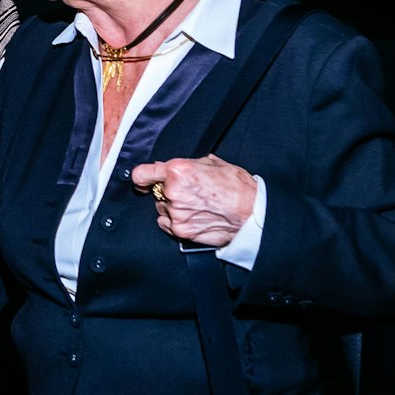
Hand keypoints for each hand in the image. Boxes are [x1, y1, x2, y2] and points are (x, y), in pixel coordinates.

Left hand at [131, 154, 256, 247]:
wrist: (252, 213)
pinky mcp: (181, 231)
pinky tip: (192, 216)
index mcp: (178, 171)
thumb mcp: (212, 163)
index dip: (143, 177)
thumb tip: (167, 166)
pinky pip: (166, 224)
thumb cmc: (237, 187)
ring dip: (172, 206)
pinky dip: (174, 221)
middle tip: (187, 191)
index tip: (145, 180)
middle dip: (166, 190)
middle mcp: (173, 192)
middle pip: (155, 191)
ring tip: (195, 205)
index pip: (142, 174)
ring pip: (162, 208)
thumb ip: (186, 164)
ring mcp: (176, 214)